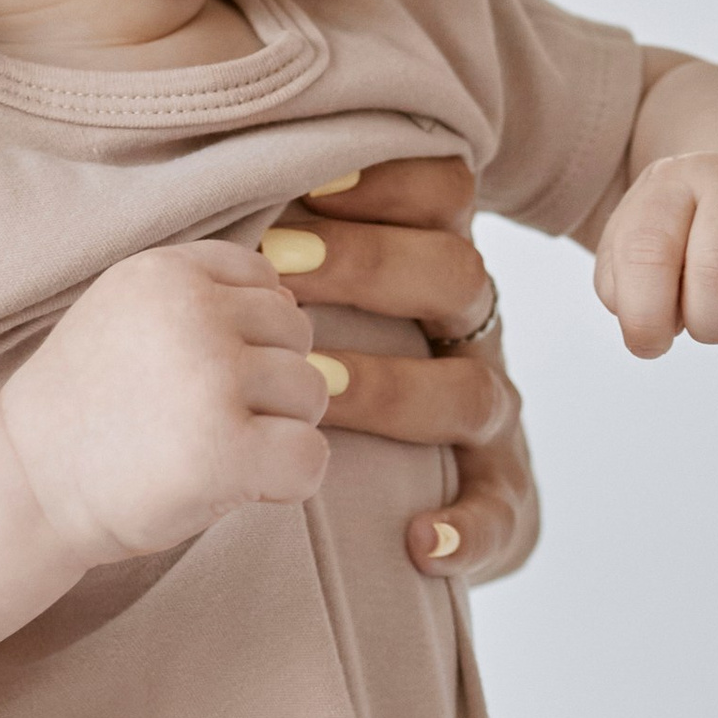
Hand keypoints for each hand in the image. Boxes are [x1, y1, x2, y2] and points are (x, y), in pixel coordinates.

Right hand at [0, 240, 332, 562]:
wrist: (25, 486)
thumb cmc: (88, 409)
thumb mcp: (129, 316)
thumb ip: (202, 297)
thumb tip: (293, 295)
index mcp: (167, 272)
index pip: (265, 281)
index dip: (244, 335)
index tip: (191, 374)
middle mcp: (193, 313)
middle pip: (297, 334)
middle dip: (266, 382)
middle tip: (199, 420)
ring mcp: (212, 378)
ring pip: (312, 392)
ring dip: (278, 429)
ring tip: (211, 449)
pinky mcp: (228, 448)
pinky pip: (311, 457)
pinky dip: (288, 482)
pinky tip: (237, 487)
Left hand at [259, 158, 539, 580]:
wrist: (367, 464)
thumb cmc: (301, 349)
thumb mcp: (303, 276)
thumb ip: (283, 230)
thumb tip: (216, 177)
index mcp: (432, 258)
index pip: (445, 194)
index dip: (391, 179)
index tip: (309, 180)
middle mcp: (471, 328)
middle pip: (458, 277)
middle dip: (369, 267)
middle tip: (282, 267)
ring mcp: (486, 412)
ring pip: (473, 391)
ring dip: (394, 387)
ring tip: (316, 389)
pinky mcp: (496, 491)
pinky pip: (502, 510)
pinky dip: (469, 526)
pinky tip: (417, 539)